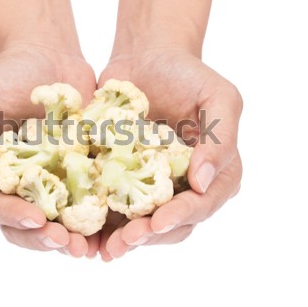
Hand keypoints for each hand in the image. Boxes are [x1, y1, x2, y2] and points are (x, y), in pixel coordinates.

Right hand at [0, 44, 99, 256]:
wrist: (46, 55)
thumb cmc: (4, 77)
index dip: (15, 218)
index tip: (38, 220)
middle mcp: (18, 186)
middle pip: (27, 225)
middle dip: (46, 238)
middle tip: (70, 245)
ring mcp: (50, 181)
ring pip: (57, 221)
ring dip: (72, 238)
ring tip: (89, 247)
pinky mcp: (78, 172)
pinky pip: (86, 199)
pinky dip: (96, 217)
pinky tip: (110, 226)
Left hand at [98, 48, 242, 258]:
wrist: (147, 57)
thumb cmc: (187, 74)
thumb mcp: (219, 97)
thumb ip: (222, 139)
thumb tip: (204, 183)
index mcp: (215, 173)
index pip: (201, 204)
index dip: (180, 216)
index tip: (157, 223)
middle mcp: (186, 186)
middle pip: (171, 223)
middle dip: (148, 236)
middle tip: (123, 243)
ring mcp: (153, 186)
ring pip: (143, 223)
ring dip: (124, 239)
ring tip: (102, 249)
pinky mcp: (124, 179)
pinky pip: (114, 206)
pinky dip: (101, 223)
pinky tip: (85, 234)